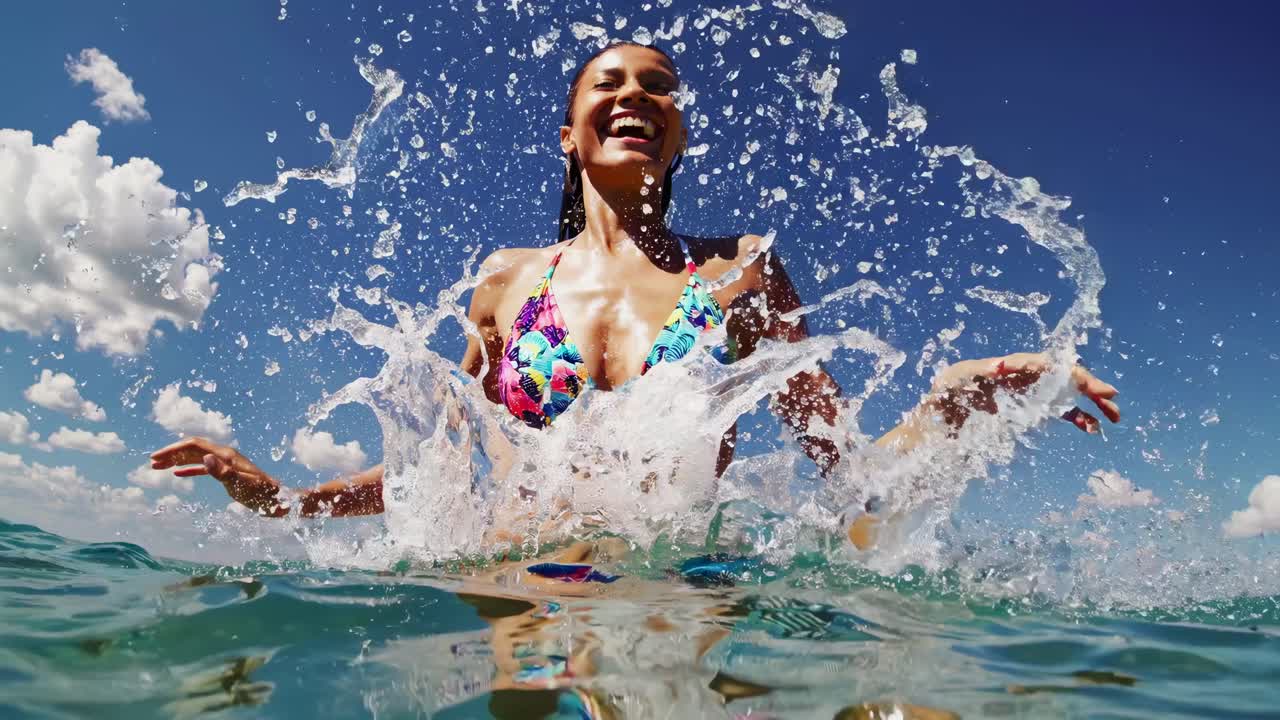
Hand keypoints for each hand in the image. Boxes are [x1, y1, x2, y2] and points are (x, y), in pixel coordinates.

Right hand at [150, 437, 287, 515]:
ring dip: (177, 459)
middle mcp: (224, 456)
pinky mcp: (227, 473)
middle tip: (152, 462)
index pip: (194, 445)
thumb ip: (223, 473)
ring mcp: (226, 464)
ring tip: (158, 467)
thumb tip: (205, 458)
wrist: (279, 499)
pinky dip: (188, 468)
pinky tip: (177, 473)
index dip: (174, 449)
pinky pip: (203, 467)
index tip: (156, 457)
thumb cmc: (263, 495)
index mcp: (226, 455)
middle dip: (172, 453)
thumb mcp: (242, 485)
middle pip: (192, 448)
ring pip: (196, 456)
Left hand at [929, 352, 1119, 433]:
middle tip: (1112, 397)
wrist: (933, 424)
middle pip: (1060, 374)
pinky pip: (1057, 410)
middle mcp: (1019, 376)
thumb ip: (974, 373)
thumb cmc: (939, 400)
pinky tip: (1092, 428)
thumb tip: (1000, 366)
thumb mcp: (950, 383)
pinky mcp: (1026, 409)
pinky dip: (1076, 417)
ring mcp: (1025, 392)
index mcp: (1003, 366)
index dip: (1064, 371)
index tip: (1086, 383)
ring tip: (1115, 416)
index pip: (1041, 364)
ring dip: (1090, 401)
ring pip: (1064, 391)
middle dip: (1086, 383)